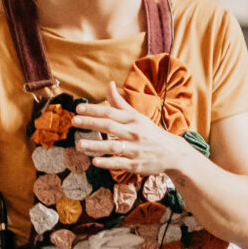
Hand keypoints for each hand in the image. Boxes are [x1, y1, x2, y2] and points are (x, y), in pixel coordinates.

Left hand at [70, 85, 191, 176]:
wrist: (173, 153)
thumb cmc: (149, 132)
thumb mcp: (136, 116)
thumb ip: (119, 102)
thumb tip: (108, 84)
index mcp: (133, 120)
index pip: (111, 112)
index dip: (94, 109)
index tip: (77, 108)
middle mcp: (134, 133)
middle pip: (110, 126)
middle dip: (91, 123)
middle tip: (74, 121)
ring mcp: (135, 149)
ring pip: (113, 146)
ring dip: (95, 145)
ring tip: (79, 144)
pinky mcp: (135, 165)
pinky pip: (120, 163)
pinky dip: (108, 162)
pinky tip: (95, 161)